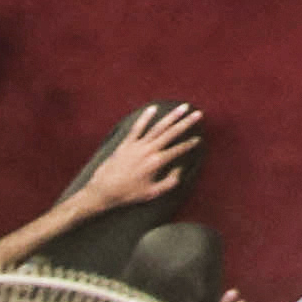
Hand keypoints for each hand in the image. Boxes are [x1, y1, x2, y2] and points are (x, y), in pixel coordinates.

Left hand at [66, 102, 205, 219]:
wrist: (103, 190)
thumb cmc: (128, 194)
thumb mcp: (152, 193)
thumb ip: (170, 182)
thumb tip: (179, 169)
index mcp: (157, 162)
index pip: (178, 149)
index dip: (189, 144)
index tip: (198, 139)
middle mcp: (149, 150)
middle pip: (171, 133)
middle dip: (186, 123)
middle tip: (198, 114)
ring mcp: (137, 145)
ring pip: (158, 127)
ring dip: (172, 116)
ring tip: (183, 107)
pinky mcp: (126, 143)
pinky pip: (137, 128)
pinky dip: (145, 117)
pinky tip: (153, 108)